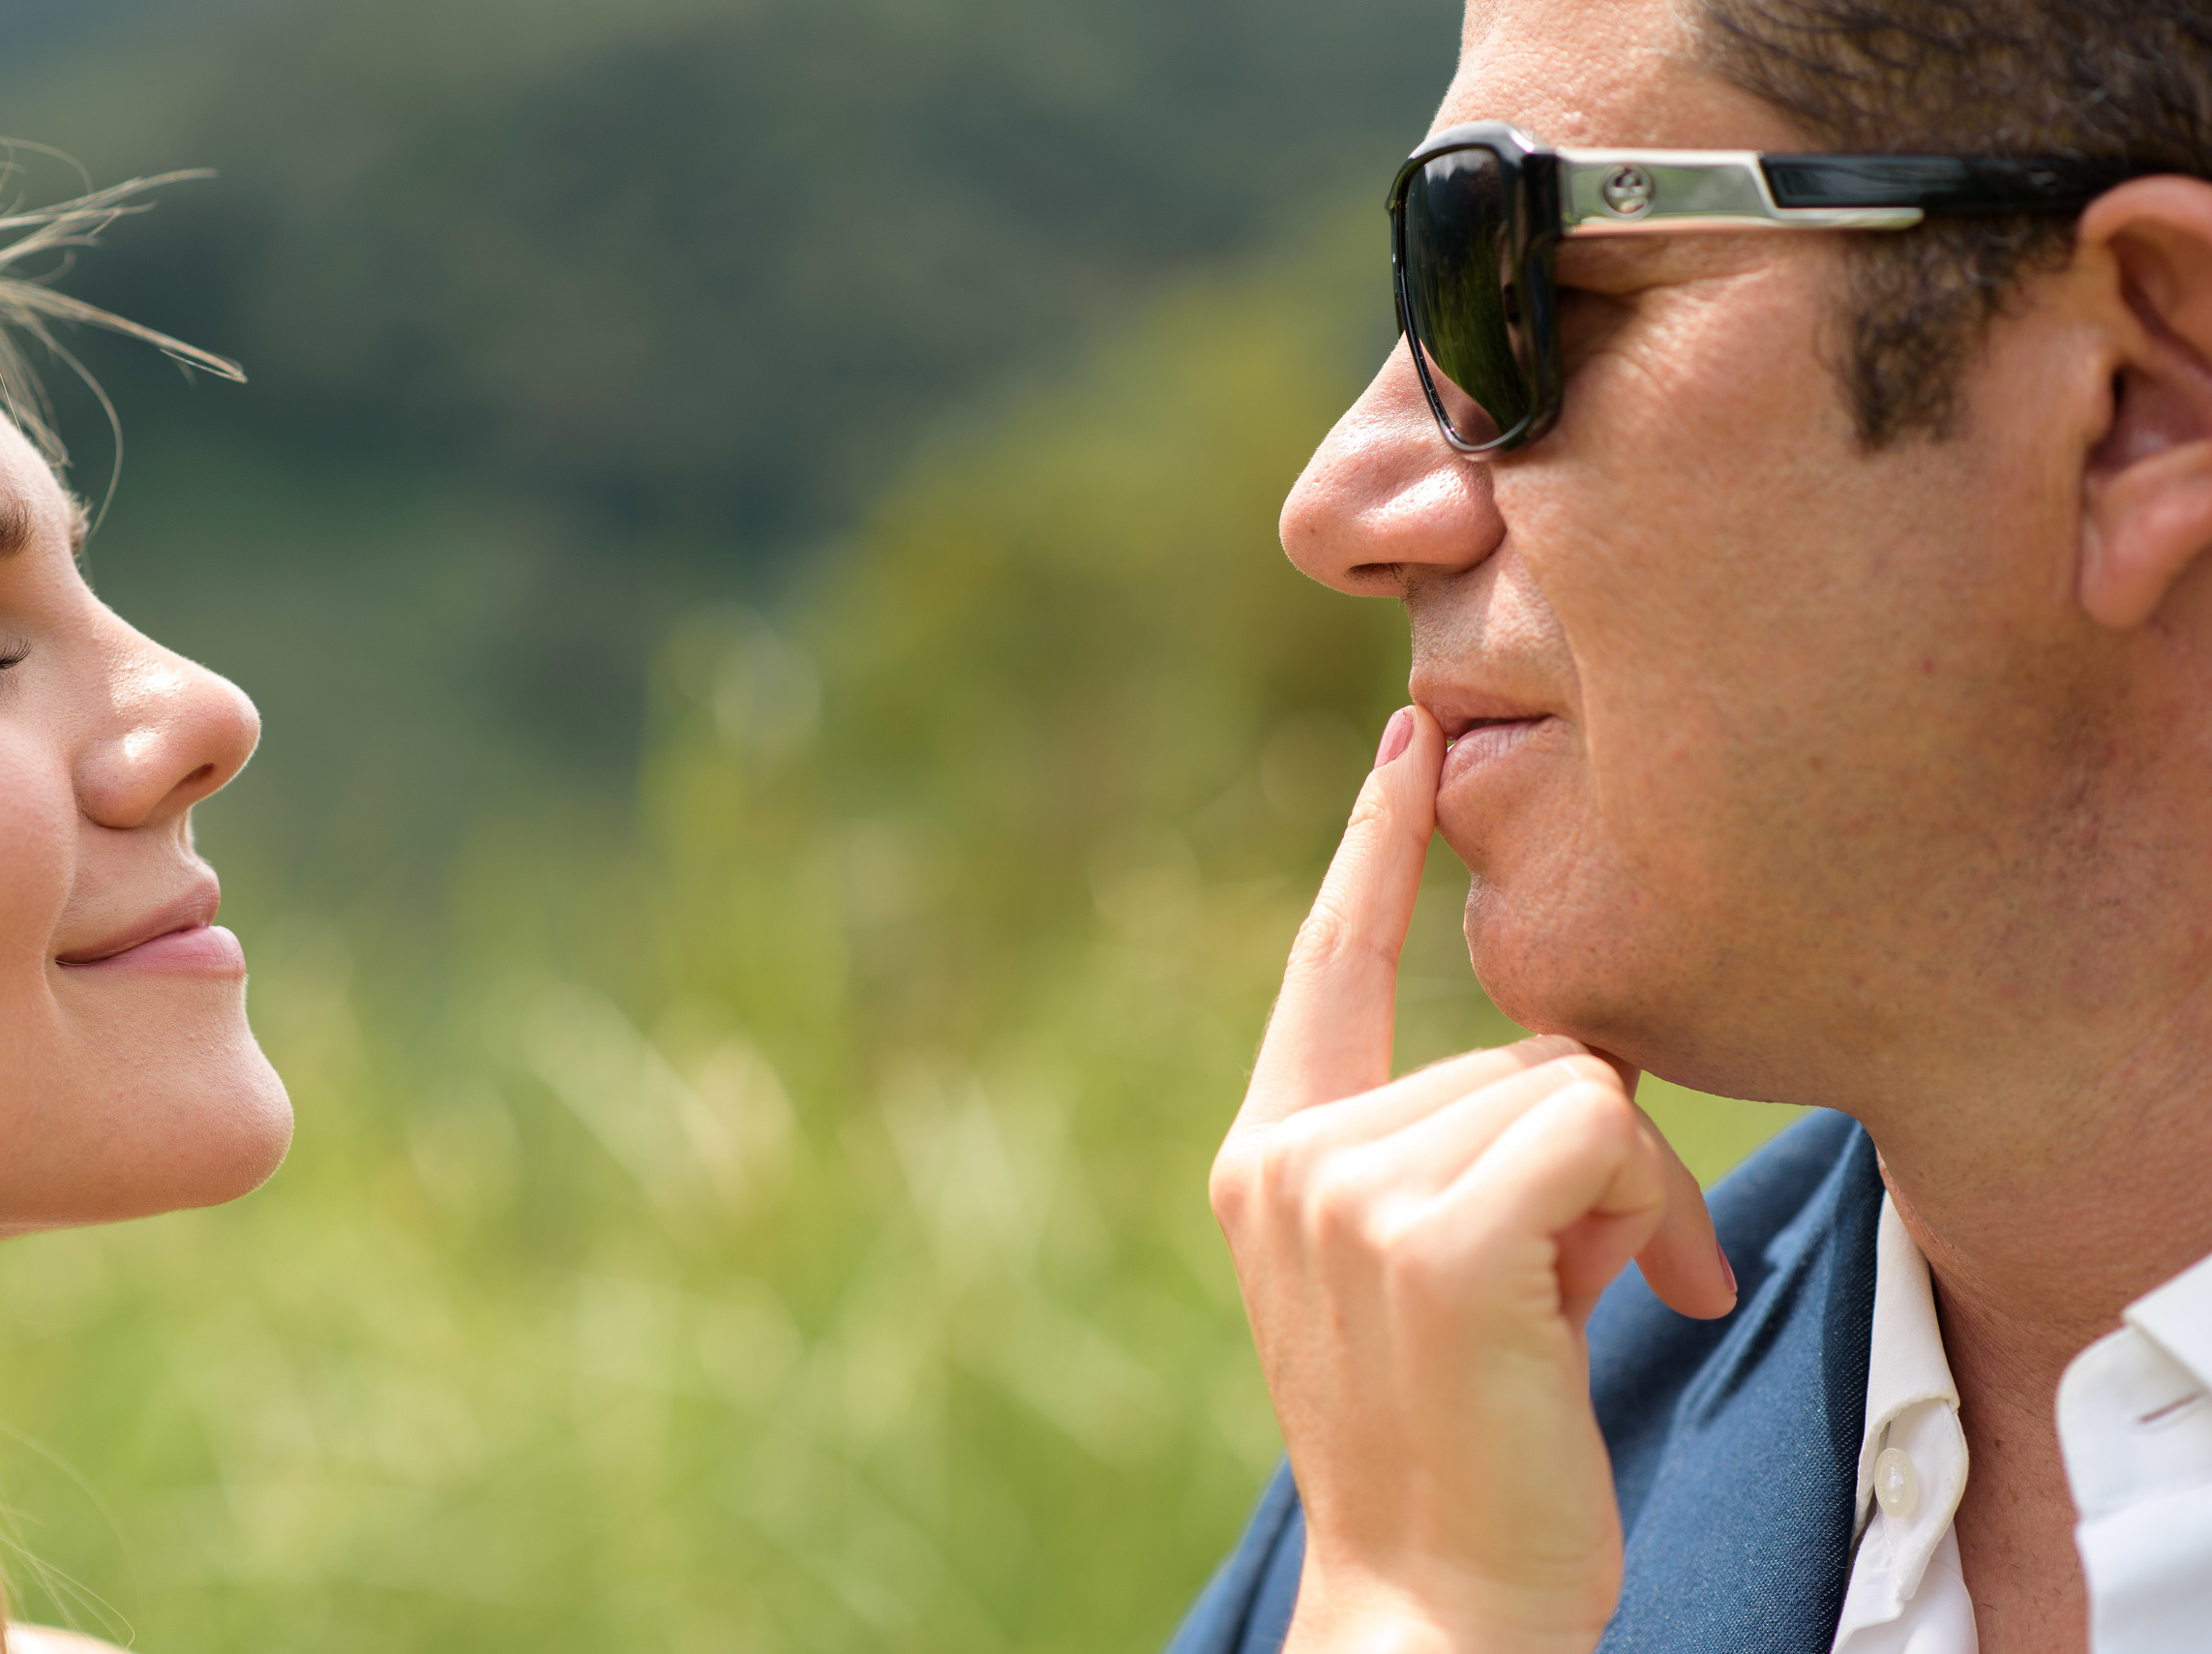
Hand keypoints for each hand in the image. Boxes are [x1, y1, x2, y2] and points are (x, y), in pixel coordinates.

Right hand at [1208, 704, 1735, 1653]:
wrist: (1439, 1604)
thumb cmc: (1463, 1447)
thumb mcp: (1431, 1273)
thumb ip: (1458, 1152)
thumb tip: (1579, 1063)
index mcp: (1268, 1160)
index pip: (1324, 970)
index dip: (1372, 848)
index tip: (1411, 737)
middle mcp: (1284, 1159)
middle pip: (1513, 1045)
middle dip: (1596, 1154)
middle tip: (1603, 1280)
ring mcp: (1343, 1191)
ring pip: (1567, 1085)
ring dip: (1630, 1196)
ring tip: (1600, 1306)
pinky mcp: (1432, 1238)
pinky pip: (1599, 1128)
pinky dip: (1652, 1209)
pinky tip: (1637, 1299)